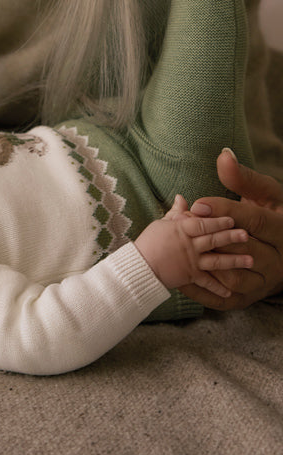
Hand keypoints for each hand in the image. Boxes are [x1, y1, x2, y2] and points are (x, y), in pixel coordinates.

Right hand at [135, 195, 251, 297]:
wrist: (140, 266)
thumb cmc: (149, 242)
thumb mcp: (161, 223)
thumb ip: (176, 212)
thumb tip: (182, 197)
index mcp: (181, 229)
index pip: (202, 223)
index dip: (217, 221)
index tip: (232, 219)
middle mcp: (189, 245)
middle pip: (213, 240)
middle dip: (231, 237)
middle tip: (246, 235)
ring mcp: (191, 262)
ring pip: (216, 261)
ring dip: (234, 261)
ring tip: (250, 260)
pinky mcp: (190, 276)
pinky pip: (207, 282)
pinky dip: (218, 287)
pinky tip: (231, 290)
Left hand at [179, 151, 282, 309]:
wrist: (281, 249)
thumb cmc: (271, 214)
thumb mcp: (264, 194)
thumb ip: (243, 178)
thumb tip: (224, 155)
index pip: (255, 221)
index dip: (226, 212)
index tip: (198, 204)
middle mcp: (278, 260)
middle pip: (244, 250)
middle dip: (212, 238)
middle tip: (183, 226)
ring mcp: (264, 282)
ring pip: (234, 278)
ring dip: (206, 264)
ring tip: (180, 249)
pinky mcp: (249, 298)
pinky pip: (224, 298)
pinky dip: (201, 289)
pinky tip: (180, 276)